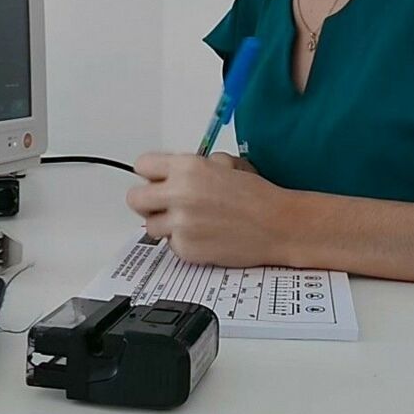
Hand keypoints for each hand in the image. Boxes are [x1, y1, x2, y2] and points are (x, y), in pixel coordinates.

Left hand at [126, 151, 287, 266]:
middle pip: (135, 198)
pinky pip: (170, 245)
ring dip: (164, 224)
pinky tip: (202, 235)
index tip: (155, 180)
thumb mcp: (224, 164)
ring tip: (188, 221)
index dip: (150, 174)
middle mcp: (179, 194)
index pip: (142, 166)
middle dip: (148, 201)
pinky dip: (182, 242)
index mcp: (188, 167)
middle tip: (163, 203)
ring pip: (149, 225)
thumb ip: (192, 166)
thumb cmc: (256, 196)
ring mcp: (180, 224)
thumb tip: (172, 173)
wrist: (278, 225)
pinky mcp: (186, 249)